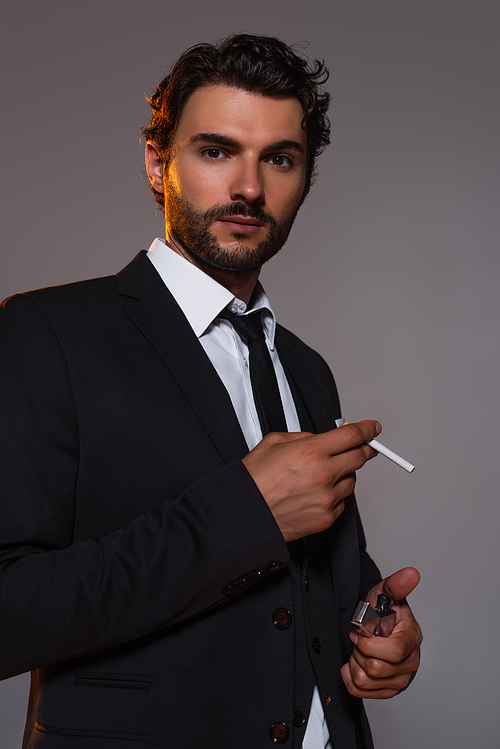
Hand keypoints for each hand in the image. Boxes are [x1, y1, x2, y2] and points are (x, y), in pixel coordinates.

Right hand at [242, 420, 380, 541]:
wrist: (246, 514)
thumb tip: (319, 438)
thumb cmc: (254, 480)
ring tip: (323, 475)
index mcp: (311, 451)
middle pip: (359, 457)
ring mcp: (327, 497)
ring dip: (345, 474)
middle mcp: (323, 474)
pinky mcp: (327, 517)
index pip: (351, 436)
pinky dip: (334, 495)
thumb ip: (302, 437)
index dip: (366, 429)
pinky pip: (341, 502)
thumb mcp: (273, 442)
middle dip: (365, 449)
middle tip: (365, 446)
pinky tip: (316, 493)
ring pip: (352, 481)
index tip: (372, 428)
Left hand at [341, 567, 421, 698]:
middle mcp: (410, 661)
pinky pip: (359, 691)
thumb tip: (412, 574)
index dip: (369, 644)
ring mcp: (400, 678)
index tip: (359, 632)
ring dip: (355, 663)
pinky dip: (350, 676)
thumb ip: (396, 584)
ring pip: (365, 681)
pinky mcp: (388, 690)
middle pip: (375, 668)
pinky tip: (357, 662)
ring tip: (361, 650)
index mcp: (411, 638)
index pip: (393, 651)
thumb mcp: (384, 592)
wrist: (375, 625)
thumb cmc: (381, 610)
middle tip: (361, 639)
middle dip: (359, 651)